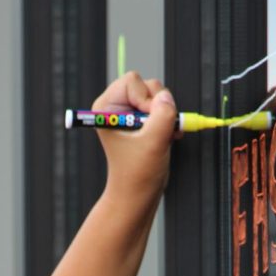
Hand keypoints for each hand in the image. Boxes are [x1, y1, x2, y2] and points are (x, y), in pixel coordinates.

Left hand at [92, 72, 177, 205]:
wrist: (138, 194)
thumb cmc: (136, 174)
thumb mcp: (152, 143)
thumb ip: (162, 116)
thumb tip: (167, 97)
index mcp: (106, 108)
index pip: (132, 81)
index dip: (145, 99)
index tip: (148, 122)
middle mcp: (116, 106)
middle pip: (146, 84)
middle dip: (158, 105)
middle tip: (158, 128)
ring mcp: (131, 113)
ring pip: (158, 94)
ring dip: (166, 113)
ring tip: (163, 135)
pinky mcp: (143, 120)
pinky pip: (163, 106)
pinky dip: (170, 118)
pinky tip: (169, 135)